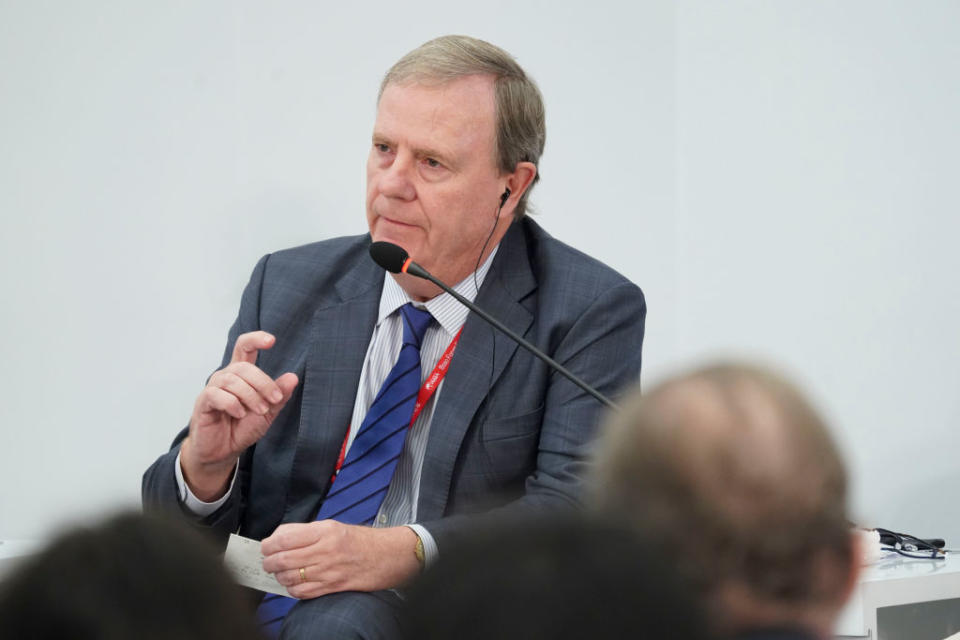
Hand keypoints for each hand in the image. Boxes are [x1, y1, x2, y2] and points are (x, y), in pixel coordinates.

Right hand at [181, 331, 298, 499]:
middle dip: (263, 382)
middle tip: (273, 400)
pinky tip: (240, 414)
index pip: (244, 348)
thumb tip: (293, 377)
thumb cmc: (242, 429)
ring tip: (259, 410)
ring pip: (232, 380)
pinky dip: (232, 403)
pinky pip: (216, 394)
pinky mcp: (203, 403)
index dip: (255, 339)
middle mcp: (226, 377)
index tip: (271, 340)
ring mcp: (213, 389)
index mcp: (241, 375)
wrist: (223, 452)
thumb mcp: (267, 412)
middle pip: (244, 366)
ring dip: (250, 395)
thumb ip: (278, 396)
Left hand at [261, 521, 419, 598]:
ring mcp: (329, 570)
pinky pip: (303, 592)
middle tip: (268, 562)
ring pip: (290, 577)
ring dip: (280, 576)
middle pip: (284, 559)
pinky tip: (294, 584)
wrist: (387, 555)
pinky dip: (292, 589)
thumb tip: (279, 538)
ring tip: (280, 572)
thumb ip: (306, 531)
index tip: (265, 547)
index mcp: (325, 531)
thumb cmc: (360, 540)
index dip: (269, 544)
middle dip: (270, 562)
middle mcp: (326, 550)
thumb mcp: (333, 526)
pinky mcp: (333, 586)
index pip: (285, 538)